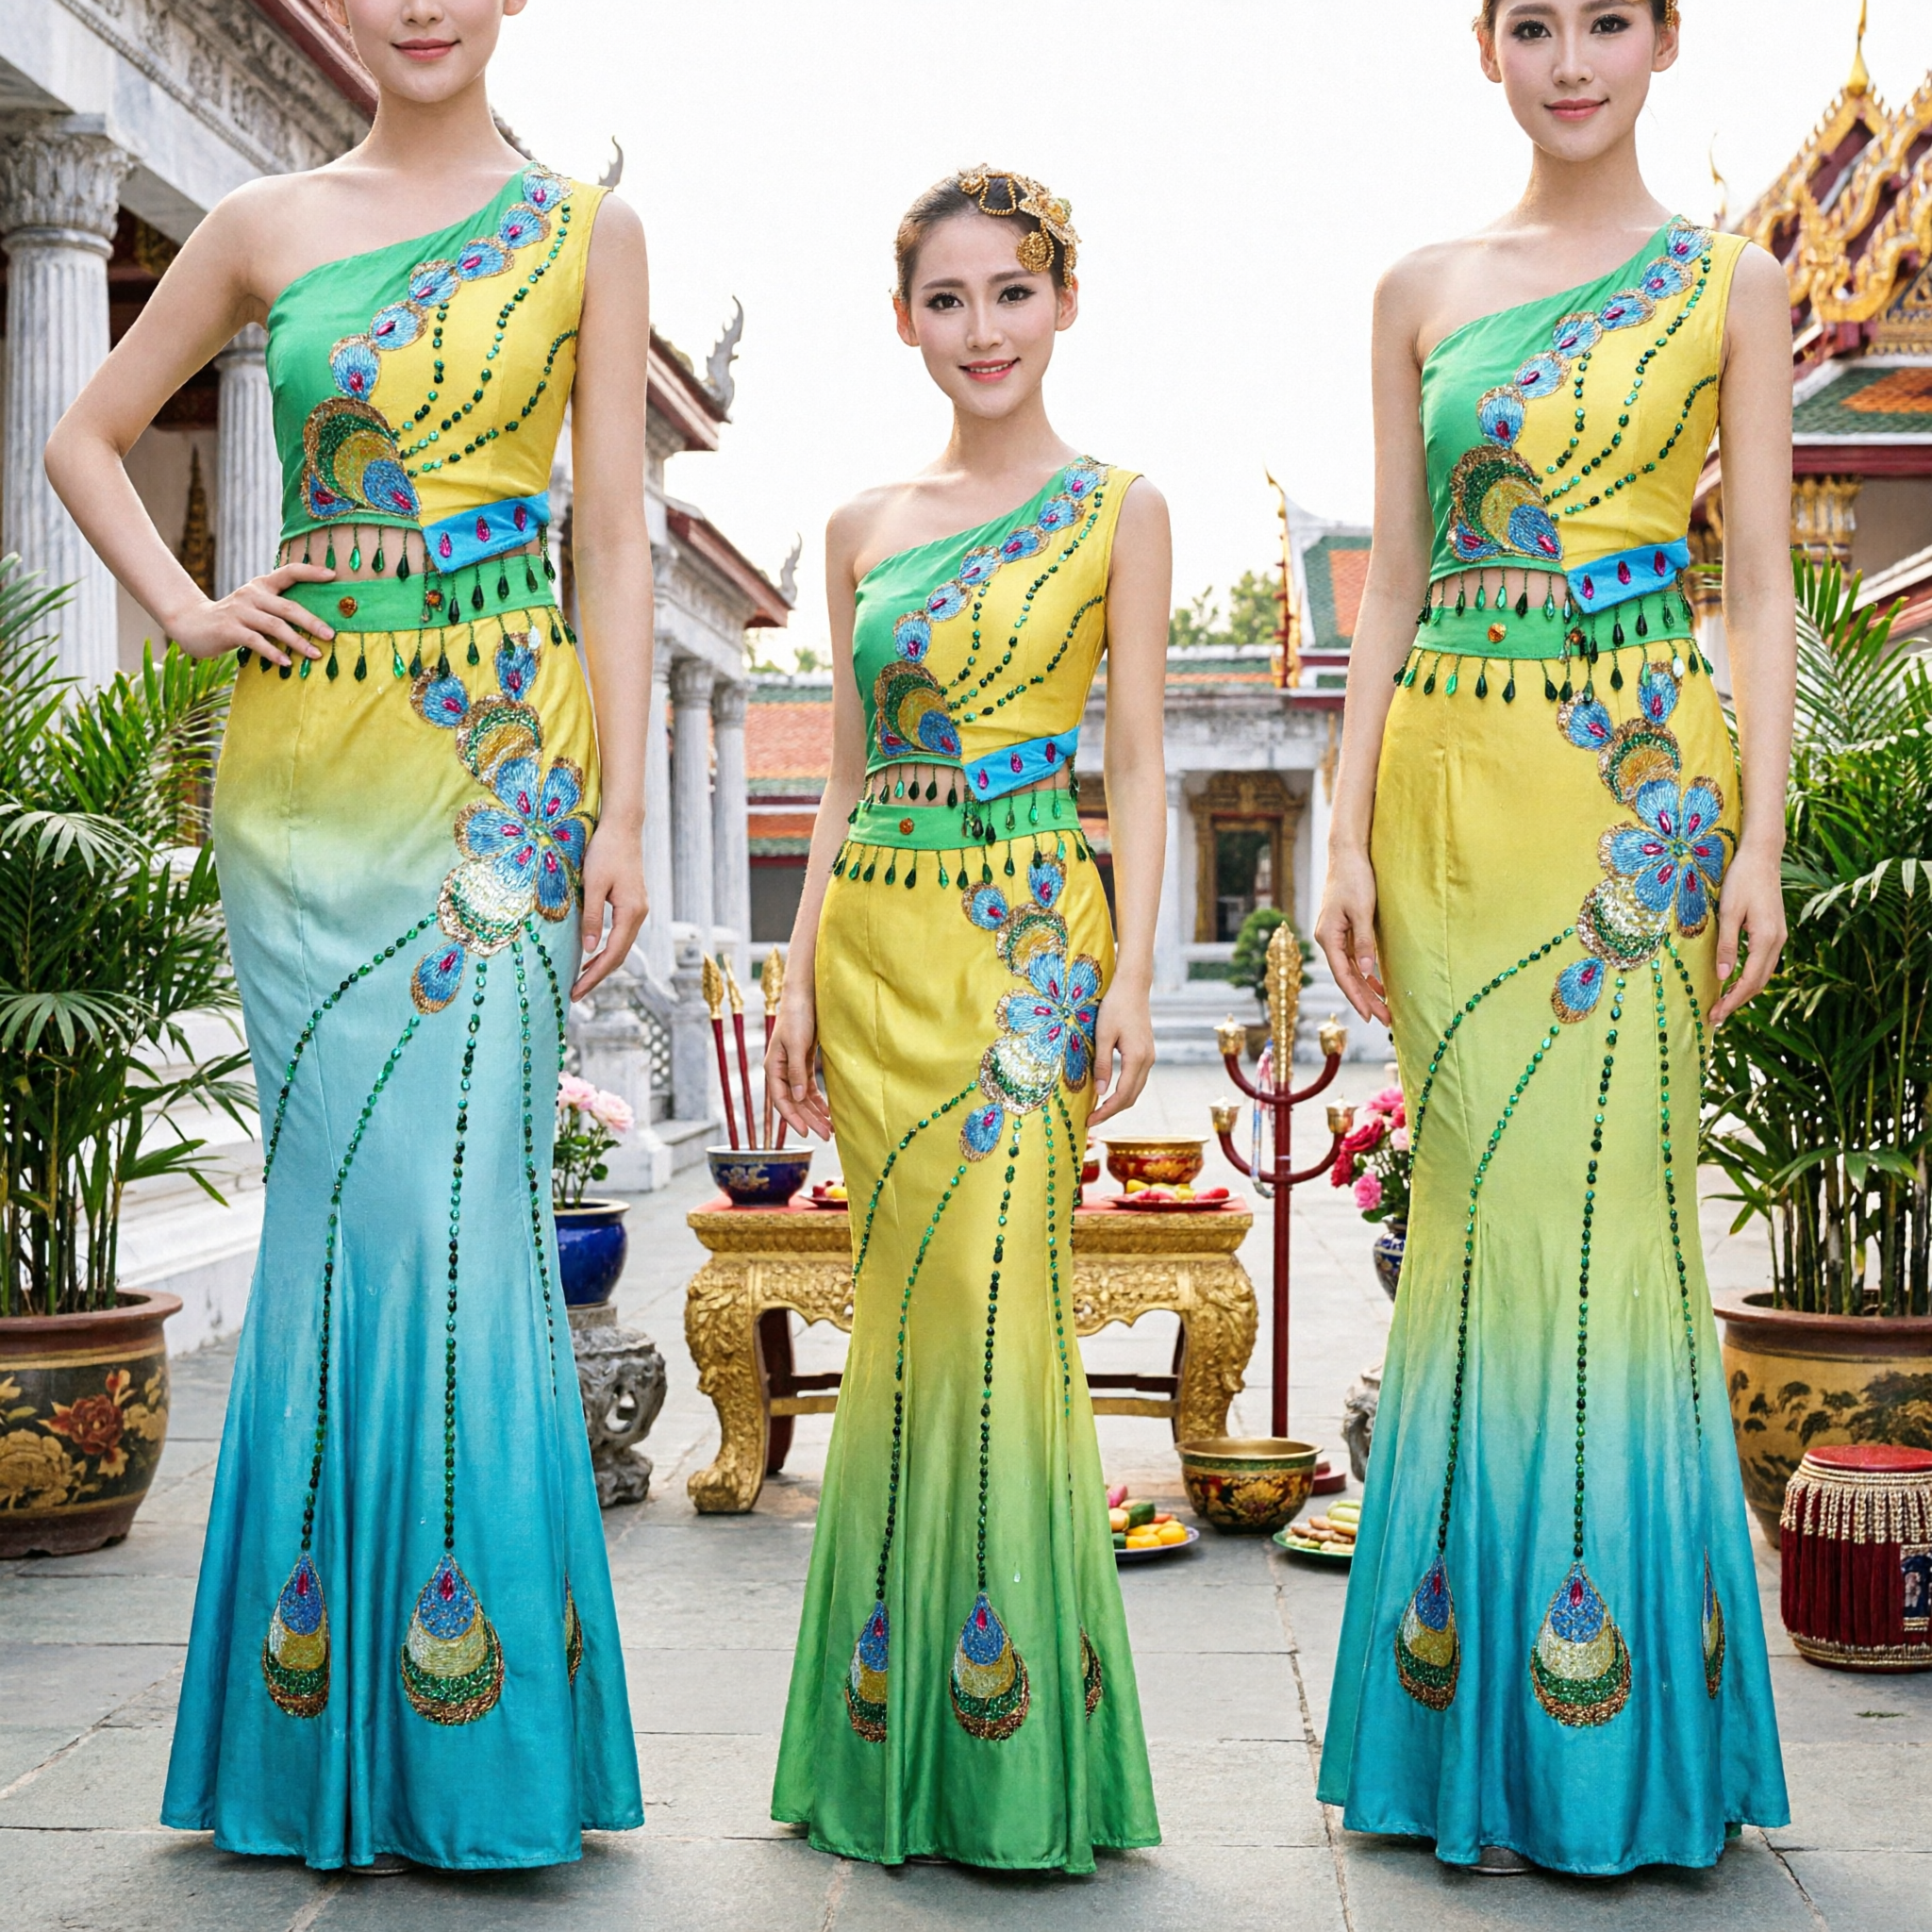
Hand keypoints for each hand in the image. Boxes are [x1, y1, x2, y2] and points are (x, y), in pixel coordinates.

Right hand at [165, 561, 336, 666]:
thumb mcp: (256, 606)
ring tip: (315, 654)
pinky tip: (286, 663)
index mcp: (261, 585)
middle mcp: (251, 595)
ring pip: (274, 626)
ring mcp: (240, 612)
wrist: (192, 623)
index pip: (288, 573)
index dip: (310, 572)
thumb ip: (278, 609)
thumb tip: (317, 624)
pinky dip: (273, 652)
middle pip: (287, 607)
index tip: (333, 575)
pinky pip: (256, 641)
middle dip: (312, 622)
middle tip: (330, 635)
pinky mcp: (229, 629)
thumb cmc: (234, 618)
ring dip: (297, 641)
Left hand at [571, 823, 646, 1000]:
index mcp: (632, 912)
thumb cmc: (605, 851)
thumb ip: (592, 917)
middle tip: (575, 993)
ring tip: (581, 979)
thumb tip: (588, 949)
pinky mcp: (632, 903)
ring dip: (602, 964)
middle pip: (619, 955)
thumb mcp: (593, 884)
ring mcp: (638, 909)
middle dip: (597, 976)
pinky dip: (606, 949)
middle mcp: (639, 914)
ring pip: (621, 946)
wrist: (623, 826)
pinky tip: (592, 953)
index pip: (612, 954)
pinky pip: (620, 935)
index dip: (594, 975)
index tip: (576, 991)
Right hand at [768, 987, 832, 1140]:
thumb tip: (796, 1098)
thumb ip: (795, 1071)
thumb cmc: (797, 1016)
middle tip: (826, 1136)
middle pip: (794, 1103)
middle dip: (809, 1120)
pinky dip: (818, 1100)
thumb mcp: (796, 1044)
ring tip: (830, 1129)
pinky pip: (809, 1089)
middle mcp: (780, 1071)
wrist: (805, 996)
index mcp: (773, 1067)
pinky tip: (828, 1112)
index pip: (781, 1100)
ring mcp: (792, 1068)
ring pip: (802, 1098)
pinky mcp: (803, 1063)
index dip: (793, 1118)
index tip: (807, 1132)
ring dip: (815, 1113)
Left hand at [1087, 980, 1154, 1127]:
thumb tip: (1100, 1091)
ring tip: (1099, 1110)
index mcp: (1137, 1058)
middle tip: (1092, 1120)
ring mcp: (1150, 1057)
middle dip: (1112, 1111)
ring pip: (1136, 1089)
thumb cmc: (1115, 1006)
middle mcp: (1148, 1060)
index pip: (1123, 1095)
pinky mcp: (1146, 1052)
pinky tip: (1110, 1091)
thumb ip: (1102, 1064)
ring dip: (1119, 1102)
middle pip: (1132, 1096)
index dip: (1107, 1111)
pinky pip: (1137, 1079)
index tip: (1091, 1120)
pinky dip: (1124, 1090)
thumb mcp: (1103, 1035)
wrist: (1133, 987)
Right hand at [1315, 847, 1390, 1026]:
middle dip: (1365, 999)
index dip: (1356, 997)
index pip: (1343, 975)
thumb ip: (1363, 942)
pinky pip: (1354, 958)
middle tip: (1385, 1019)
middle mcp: (1328, 939)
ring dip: (1367, 989)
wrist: (1348, 854)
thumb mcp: (1362, 911)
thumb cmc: (1354, 879)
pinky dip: (1366, 972)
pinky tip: (1377, 983)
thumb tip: (1367, 972)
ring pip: (1351, 970)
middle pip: (1347, 977)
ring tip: (1384, 1008)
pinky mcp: (1344, 929)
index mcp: (1328, 937)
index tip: (1369, 1016)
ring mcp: (1336, 935)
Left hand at [1710, 842, 1786, 1024]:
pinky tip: (1736, 981)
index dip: (1732, 1001)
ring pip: (1763, 974)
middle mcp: (1778, 941)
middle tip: (1715, 1017)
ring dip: (1744, 991)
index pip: (1749, 981)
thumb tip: (1722, 977)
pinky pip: (1763, 962)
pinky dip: (1750, 977)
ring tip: (1723, 1005)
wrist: (1762, 856)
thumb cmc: (1742, 880)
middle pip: (1759, 982)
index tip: (1715, 1016)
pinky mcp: (1775, 931)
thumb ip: (1727, 945)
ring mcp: (1779, 936)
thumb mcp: (1729, 912)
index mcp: (1766, 938)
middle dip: (1737, 1002)